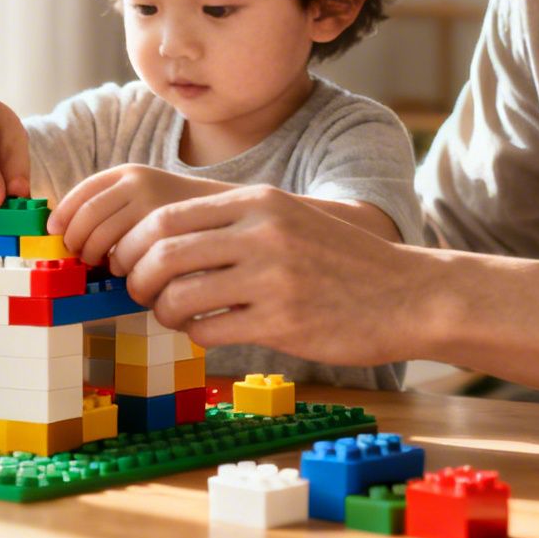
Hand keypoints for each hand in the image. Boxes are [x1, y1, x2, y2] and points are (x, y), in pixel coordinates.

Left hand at [48, 164, 235, 264]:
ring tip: (115, 271)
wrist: (238, 214)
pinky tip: (136, 277)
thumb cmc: (184, 214)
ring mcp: (152, 206)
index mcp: (129, 172)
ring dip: (99, 261)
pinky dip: (121, 271)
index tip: (59, 237)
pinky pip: (126, 257)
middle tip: (88, 262)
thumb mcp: (145, 197)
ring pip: (101, 243)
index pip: (79, 195)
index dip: (63, 218)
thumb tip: (61, 231)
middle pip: (85, 220)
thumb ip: (113, 208)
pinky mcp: (165, 232)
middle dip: (79, 245)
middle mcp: (138, 183)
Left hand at [109, 184, 424, 365]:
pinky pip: (210, 330)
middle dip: (138, 278)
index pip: (167, 217)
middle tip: (143, 293)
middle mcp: (262, 233)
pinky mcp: (282, 322)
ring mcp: (272, 278)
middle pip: (163, 253)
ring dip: (164, 311)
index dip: (135, 244)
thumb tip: (160, 242)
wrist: (408, 294)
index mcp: (258, 203)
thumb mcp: (288, 219)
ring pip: (179, 295)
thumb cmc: (341, 261)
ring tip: (175, 315)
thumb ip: (232, 224)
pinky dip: (197, 334)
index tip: (130, 263)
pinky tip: (211, 331)